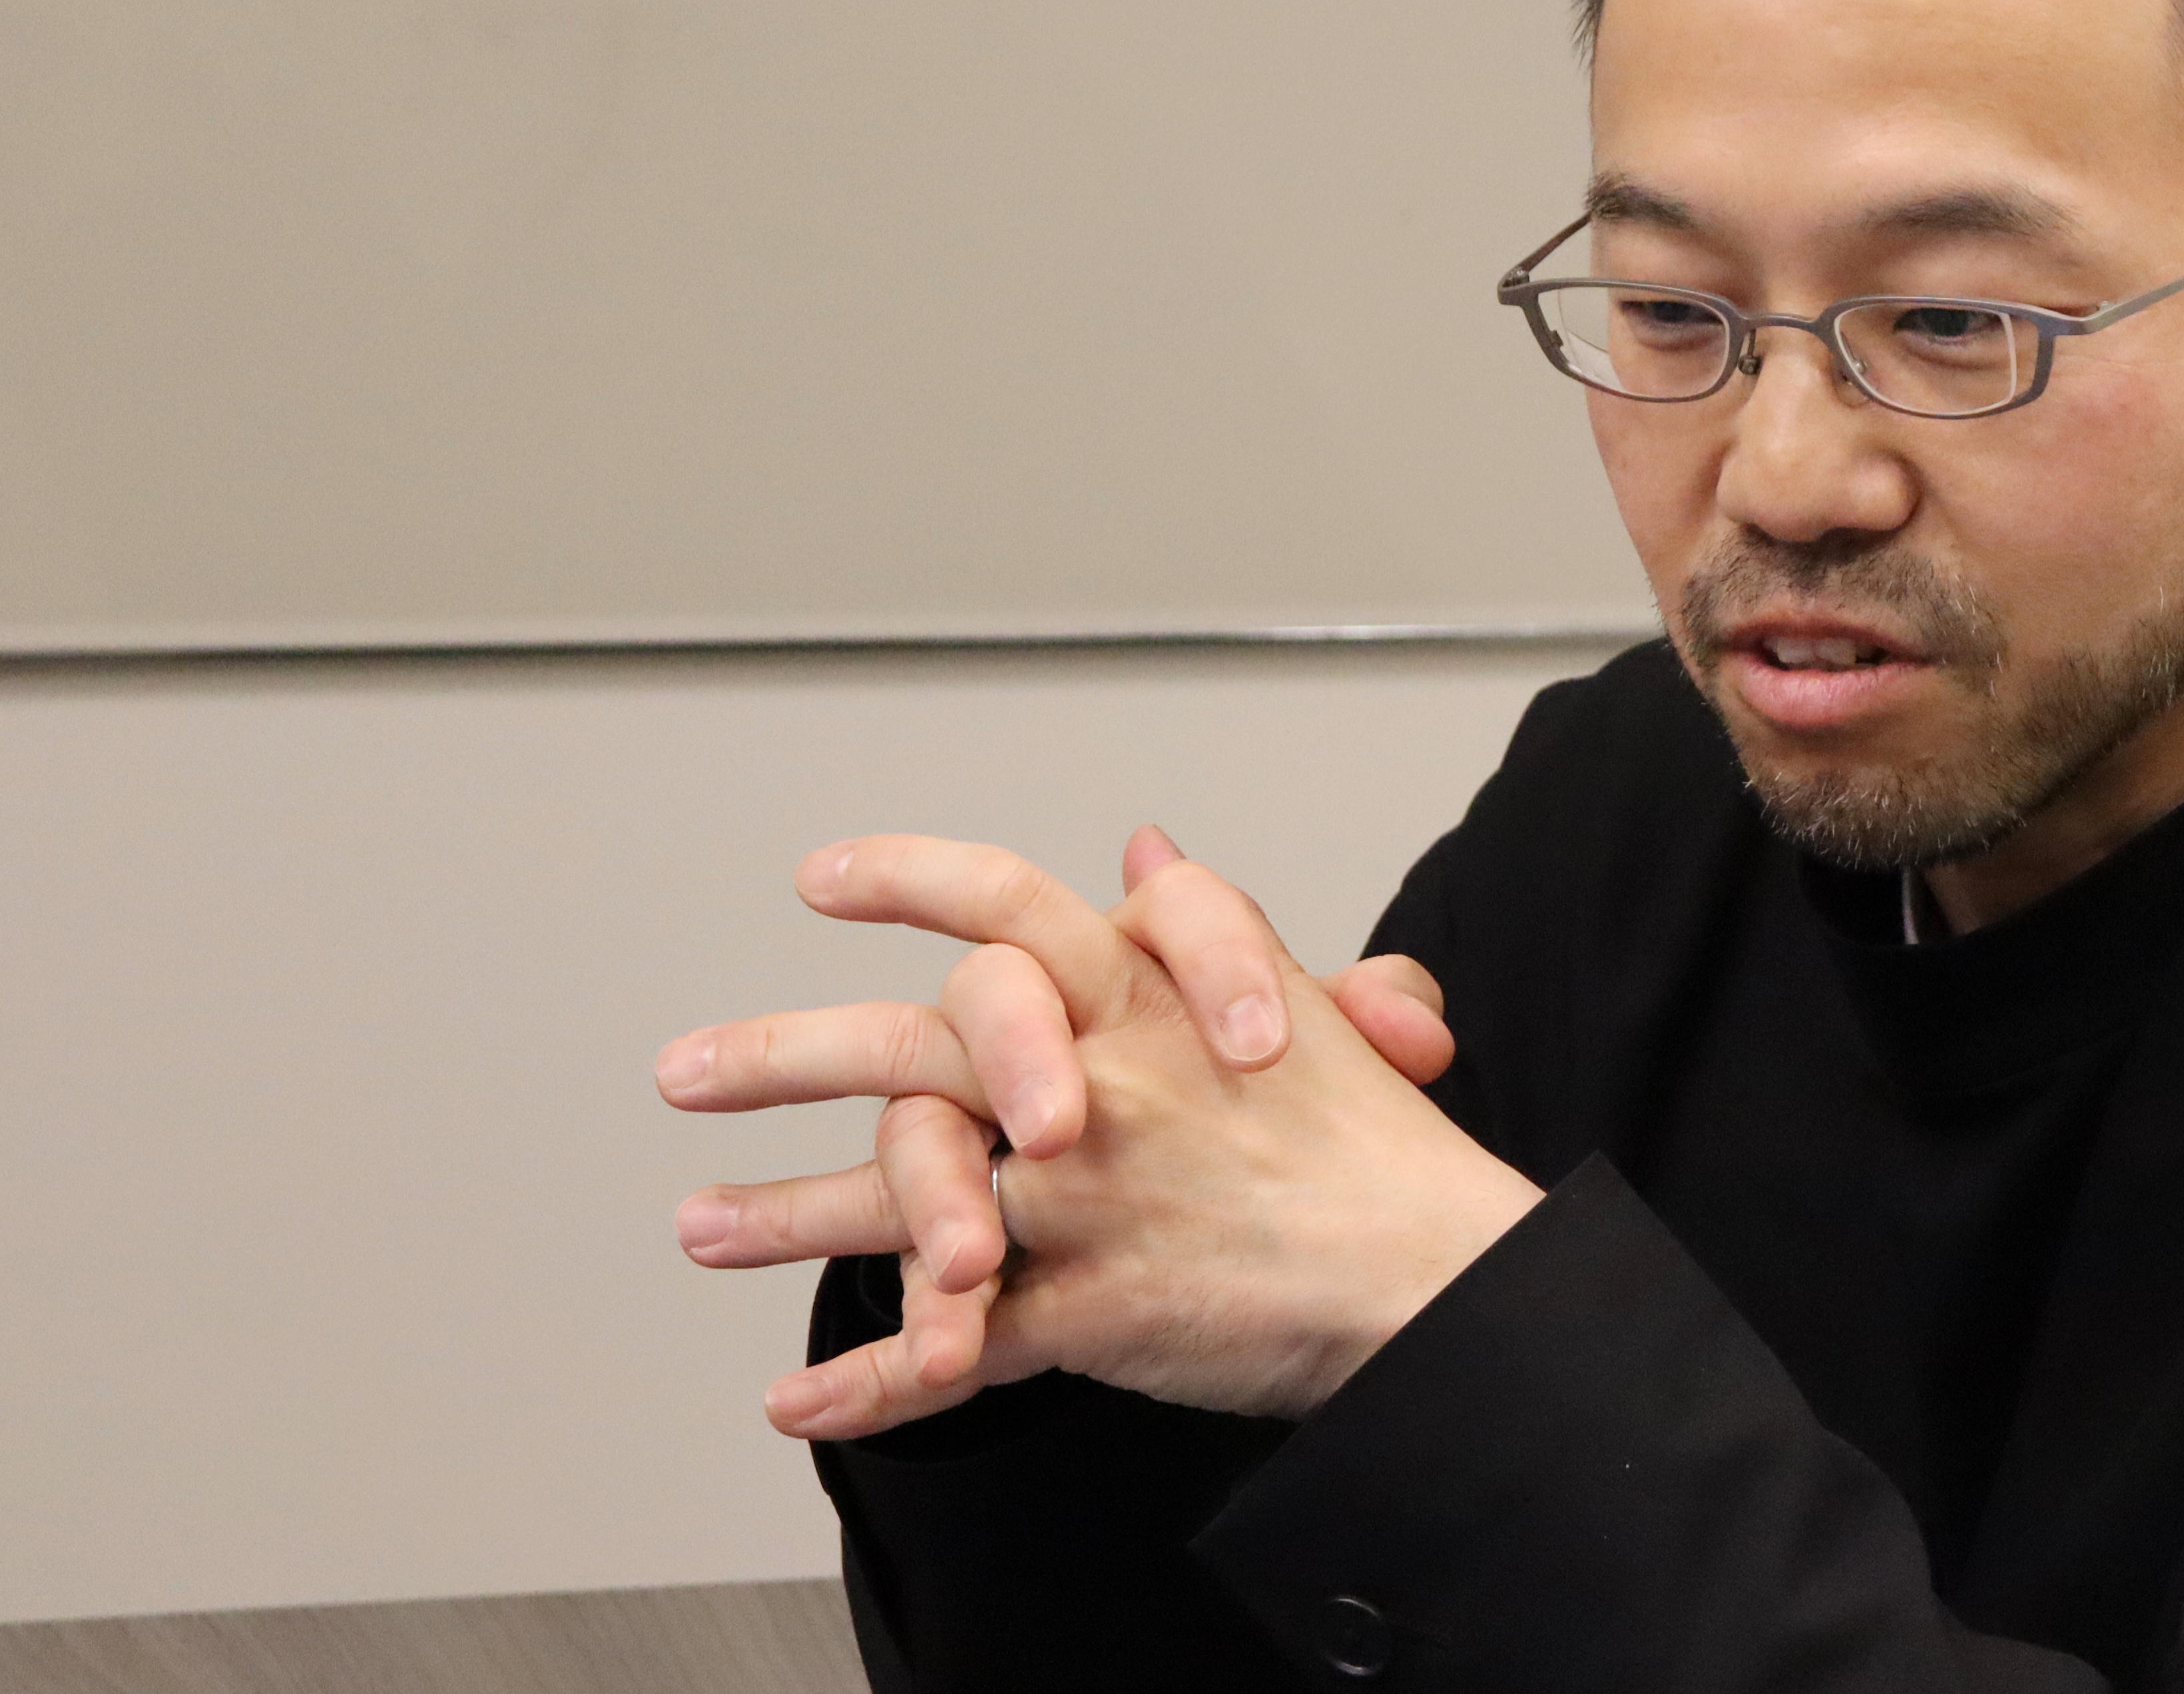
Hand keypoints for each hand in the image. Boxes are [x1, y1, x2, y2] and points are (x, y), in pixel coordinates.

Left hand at [662, 833, 1523, 1434]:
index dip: (910, 880)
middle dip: (782, 1050)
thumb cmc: (1377, 1148)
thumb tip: (1143, 844)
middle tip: (682, 1066)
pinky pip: (958, 1348)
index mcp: (1154, 995)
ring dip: (788, 1213)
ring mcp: (1090, 1197)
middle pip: (917, 1041)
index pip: (1012, 904)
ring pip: (907, 1196)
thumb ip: (1211, 928)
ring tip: (699, 1221)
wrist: (1437, 1278)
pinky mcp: (1091, 1307)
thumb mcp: (1307, 1004)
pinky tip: (801, 1404)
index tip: (819, 879)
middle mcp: (1106, 1081)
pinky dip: (878, 1384)